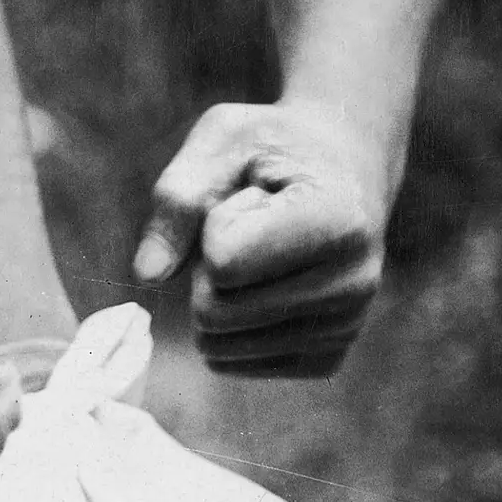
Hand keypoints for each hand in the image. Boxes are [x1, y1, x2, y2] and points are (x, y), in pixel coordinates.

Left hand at [132, 102, 389, 377]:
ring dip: (218, 296)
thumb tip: (147, 275)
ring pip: (218, 345)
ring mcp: (344, 329)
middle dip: (209, 267)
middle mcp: (354, 285)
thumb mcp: (223, 139)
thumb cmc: (278, 146)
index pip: (222, 262)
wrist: (346, 167)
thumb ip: (178, 198)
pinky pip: (232, 362)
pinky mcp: (327, 358)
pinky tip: (269, 284)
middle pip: (214, 313)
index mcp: (339, 223)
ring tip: (261, 253)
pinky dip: (230, 326)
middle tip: (251, 227)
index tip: (255, 195)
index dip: (214, 223)